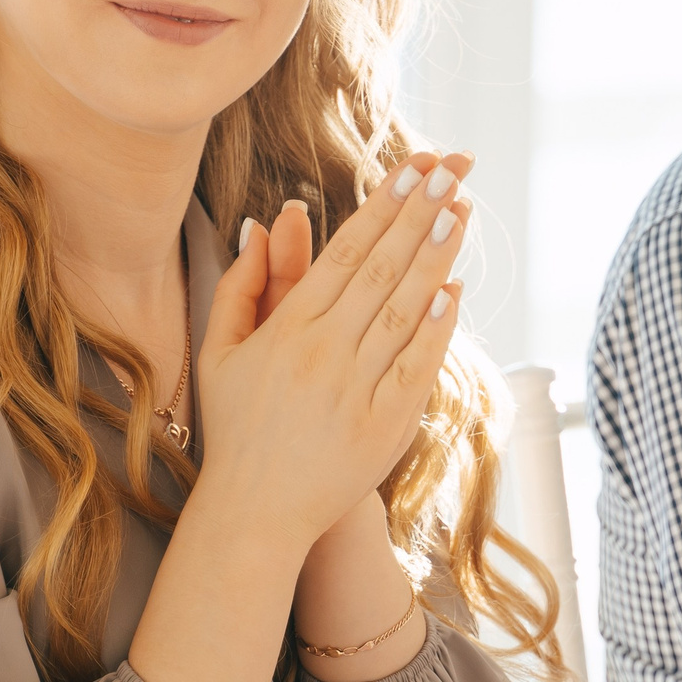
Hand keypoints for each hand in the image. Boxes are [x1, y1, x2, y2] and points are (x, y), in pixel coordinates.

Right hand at [251, 161, 473, 487]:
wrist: (255, 513)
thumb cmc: (237, 428)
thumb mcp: (219, 352)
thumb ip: (241, 286)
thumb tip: (263, 225)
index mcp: (287, 330)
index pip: (344, 252)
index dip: (382, 207)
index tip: (412, 169)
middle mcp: (323, 352)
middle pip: (381, 269)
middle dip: (419, 214)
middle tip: (451, 169)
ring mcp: (355, 389)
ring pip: (403, 310)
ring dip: (435, 257)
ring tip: (461, 211)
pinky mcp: (383, 426)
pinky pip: (415, 368)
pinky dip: (435, 329)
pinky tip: (453, 291)